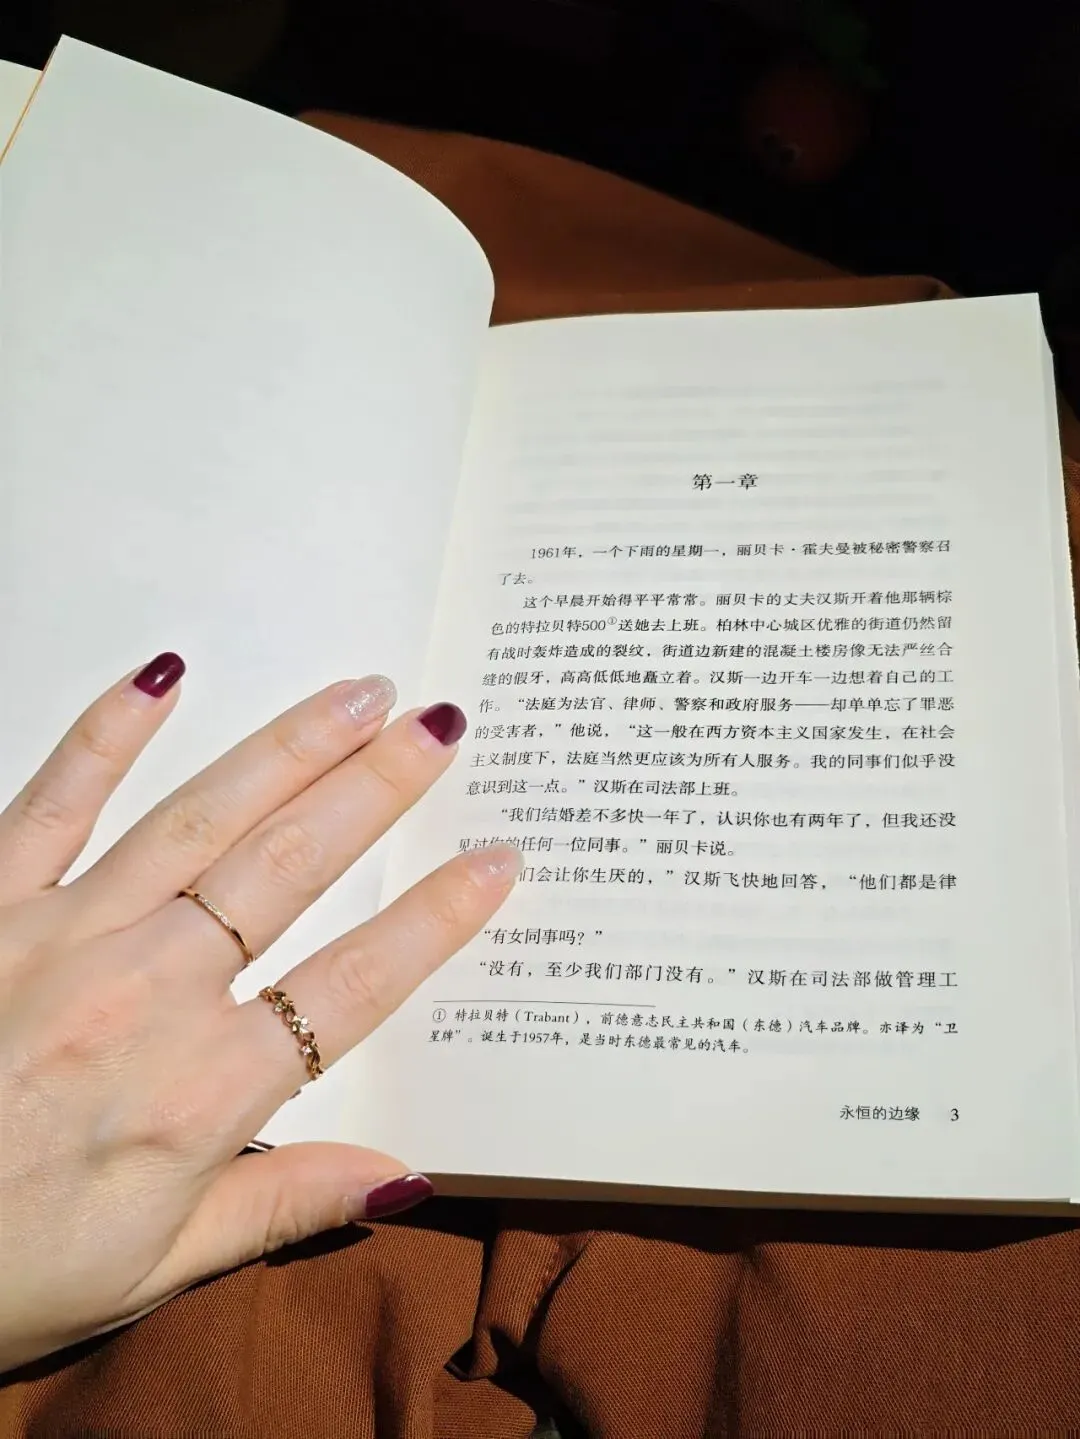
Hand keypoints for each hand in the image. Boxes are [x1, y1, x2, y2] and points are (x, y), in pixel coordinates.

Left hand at [0, 655, 518, 1372]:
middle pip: (290, 871)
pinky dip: (106, 737)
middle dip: (376, 790)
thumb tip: (405, 1179)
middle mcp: (144, 996)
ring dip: (288, 751)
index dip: (435, 920)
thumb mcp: (151, 1265)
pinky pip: (53, 802)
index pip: (352, 987)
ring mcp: (64, 936)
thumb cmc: (3, 1261)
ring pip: (199, 821)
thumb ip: (282, 1208)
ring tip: (359, 694)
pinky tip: (164, 677)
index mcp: (199, 1093)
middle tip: (440, 725)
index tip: (496, 860)